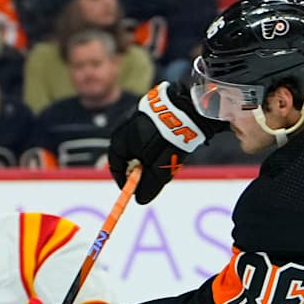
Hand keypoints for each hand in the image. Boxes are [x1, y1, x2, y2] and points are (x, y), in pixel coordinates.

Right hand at [108, 82, 207, 203]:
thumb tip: (140, 200)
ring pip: (138, 142)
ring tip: (164, 158)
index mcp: (121, 139)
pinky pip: (148, 131)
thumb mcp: (159, 166)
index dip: (124, 180)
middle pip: (126, 153)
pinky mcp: (150, 109)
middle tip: (150, 176)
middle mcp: (124, 126)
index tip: (133, 190)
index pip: (115, 164)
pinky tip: (170, 142)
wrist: (188, 104)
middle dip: (137, 167)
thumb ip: (149, 184)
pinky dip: (155, 141)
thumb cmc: (169, 136)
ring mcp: (137, 115)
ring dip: (147, 154)